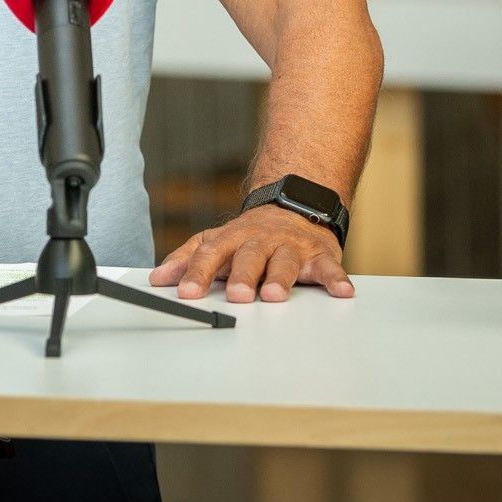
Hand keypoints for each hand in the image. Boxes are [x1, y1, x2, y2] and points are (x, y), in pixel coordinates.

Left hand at [148, 207, 354, 302]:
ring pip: (285, 261)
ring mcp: (291, 247)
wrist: (295, 205)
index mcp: (233, 238)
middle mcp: (262, 240)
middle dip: (243, 275)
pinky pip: (329, 268)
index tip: (186, 292)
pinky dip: (337, 279)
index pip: (212, 253)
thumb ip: (188, 258)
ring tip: (274, 295)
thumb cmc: (252, 234)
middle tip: (237, 295)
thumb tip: (158, 278)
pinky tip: (342, 292)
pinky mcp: (319, 256)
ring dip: (280, 278)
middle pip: (250, 256)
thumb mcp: (218, 240)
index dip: (198, 272)